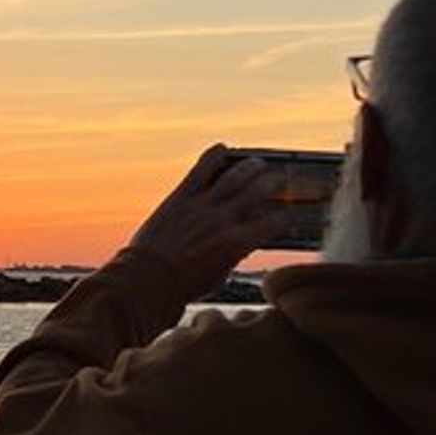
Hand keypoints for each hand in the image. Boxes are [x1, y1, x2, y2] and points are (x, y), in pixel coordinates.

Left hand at [128, 145, 285, 300]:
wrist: (148, 280)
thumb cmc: (183, 285)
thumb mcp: (219, 275)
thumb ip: (234, 255)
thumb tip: (245, 243)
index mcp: (238, 242)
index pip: (275, 222)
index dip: (285, 216)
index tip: (286, 214)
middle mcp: (224, 220)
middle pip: (260, 190)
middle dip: (274, 183)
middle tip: (279, 180)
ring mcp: (202, 205)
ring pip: (235, 175)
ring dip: (251, 166)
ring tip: (258, 163)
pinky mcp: (181, 197)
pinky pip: (201, 169)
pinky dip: (213, 156)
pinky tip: (222, 149)